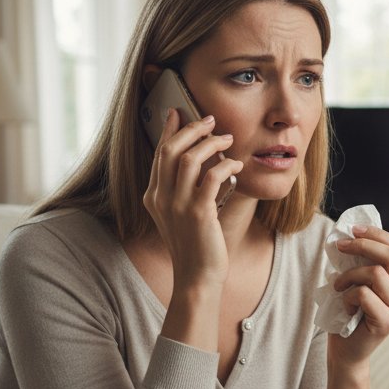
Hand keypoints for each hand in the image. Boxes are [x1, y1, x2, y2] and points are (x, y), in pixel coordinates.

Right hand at [142, 108, 242, 290]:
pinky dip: (226, 165)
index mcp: (153, 196)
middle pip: (170, 149)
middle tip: (210, 120)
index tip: (178, 111)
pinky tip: (236, 164)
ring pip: (189, 158)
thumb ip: (182, 189)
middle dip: (191, 129)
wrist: (197, 277)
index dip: (169, 130)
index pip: (159, 154)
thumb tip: (199, 159)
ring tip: (228, 139)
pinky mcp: (199, 213)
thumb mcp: (180, 214)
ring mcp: (177, 205)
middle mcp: (160, 198)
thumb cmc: (195, 245)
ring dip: (211, 144)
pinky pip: (212, 177)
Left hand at [326, 225, 388, 371]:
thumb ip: (364, 263)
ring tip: (338, 285)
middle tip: (340, 245)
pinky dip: (347, 295)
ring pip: (376, 273)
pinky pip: (364, 294)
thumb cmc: (350, 315)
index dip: (376, 234)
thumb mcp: (360, 282)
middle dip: (363, 245)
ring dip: (349, 275)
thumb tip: (351, 233)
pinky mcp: (387, 322)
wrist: (347, 352)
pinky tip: (344, 306)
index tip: (353, 230)